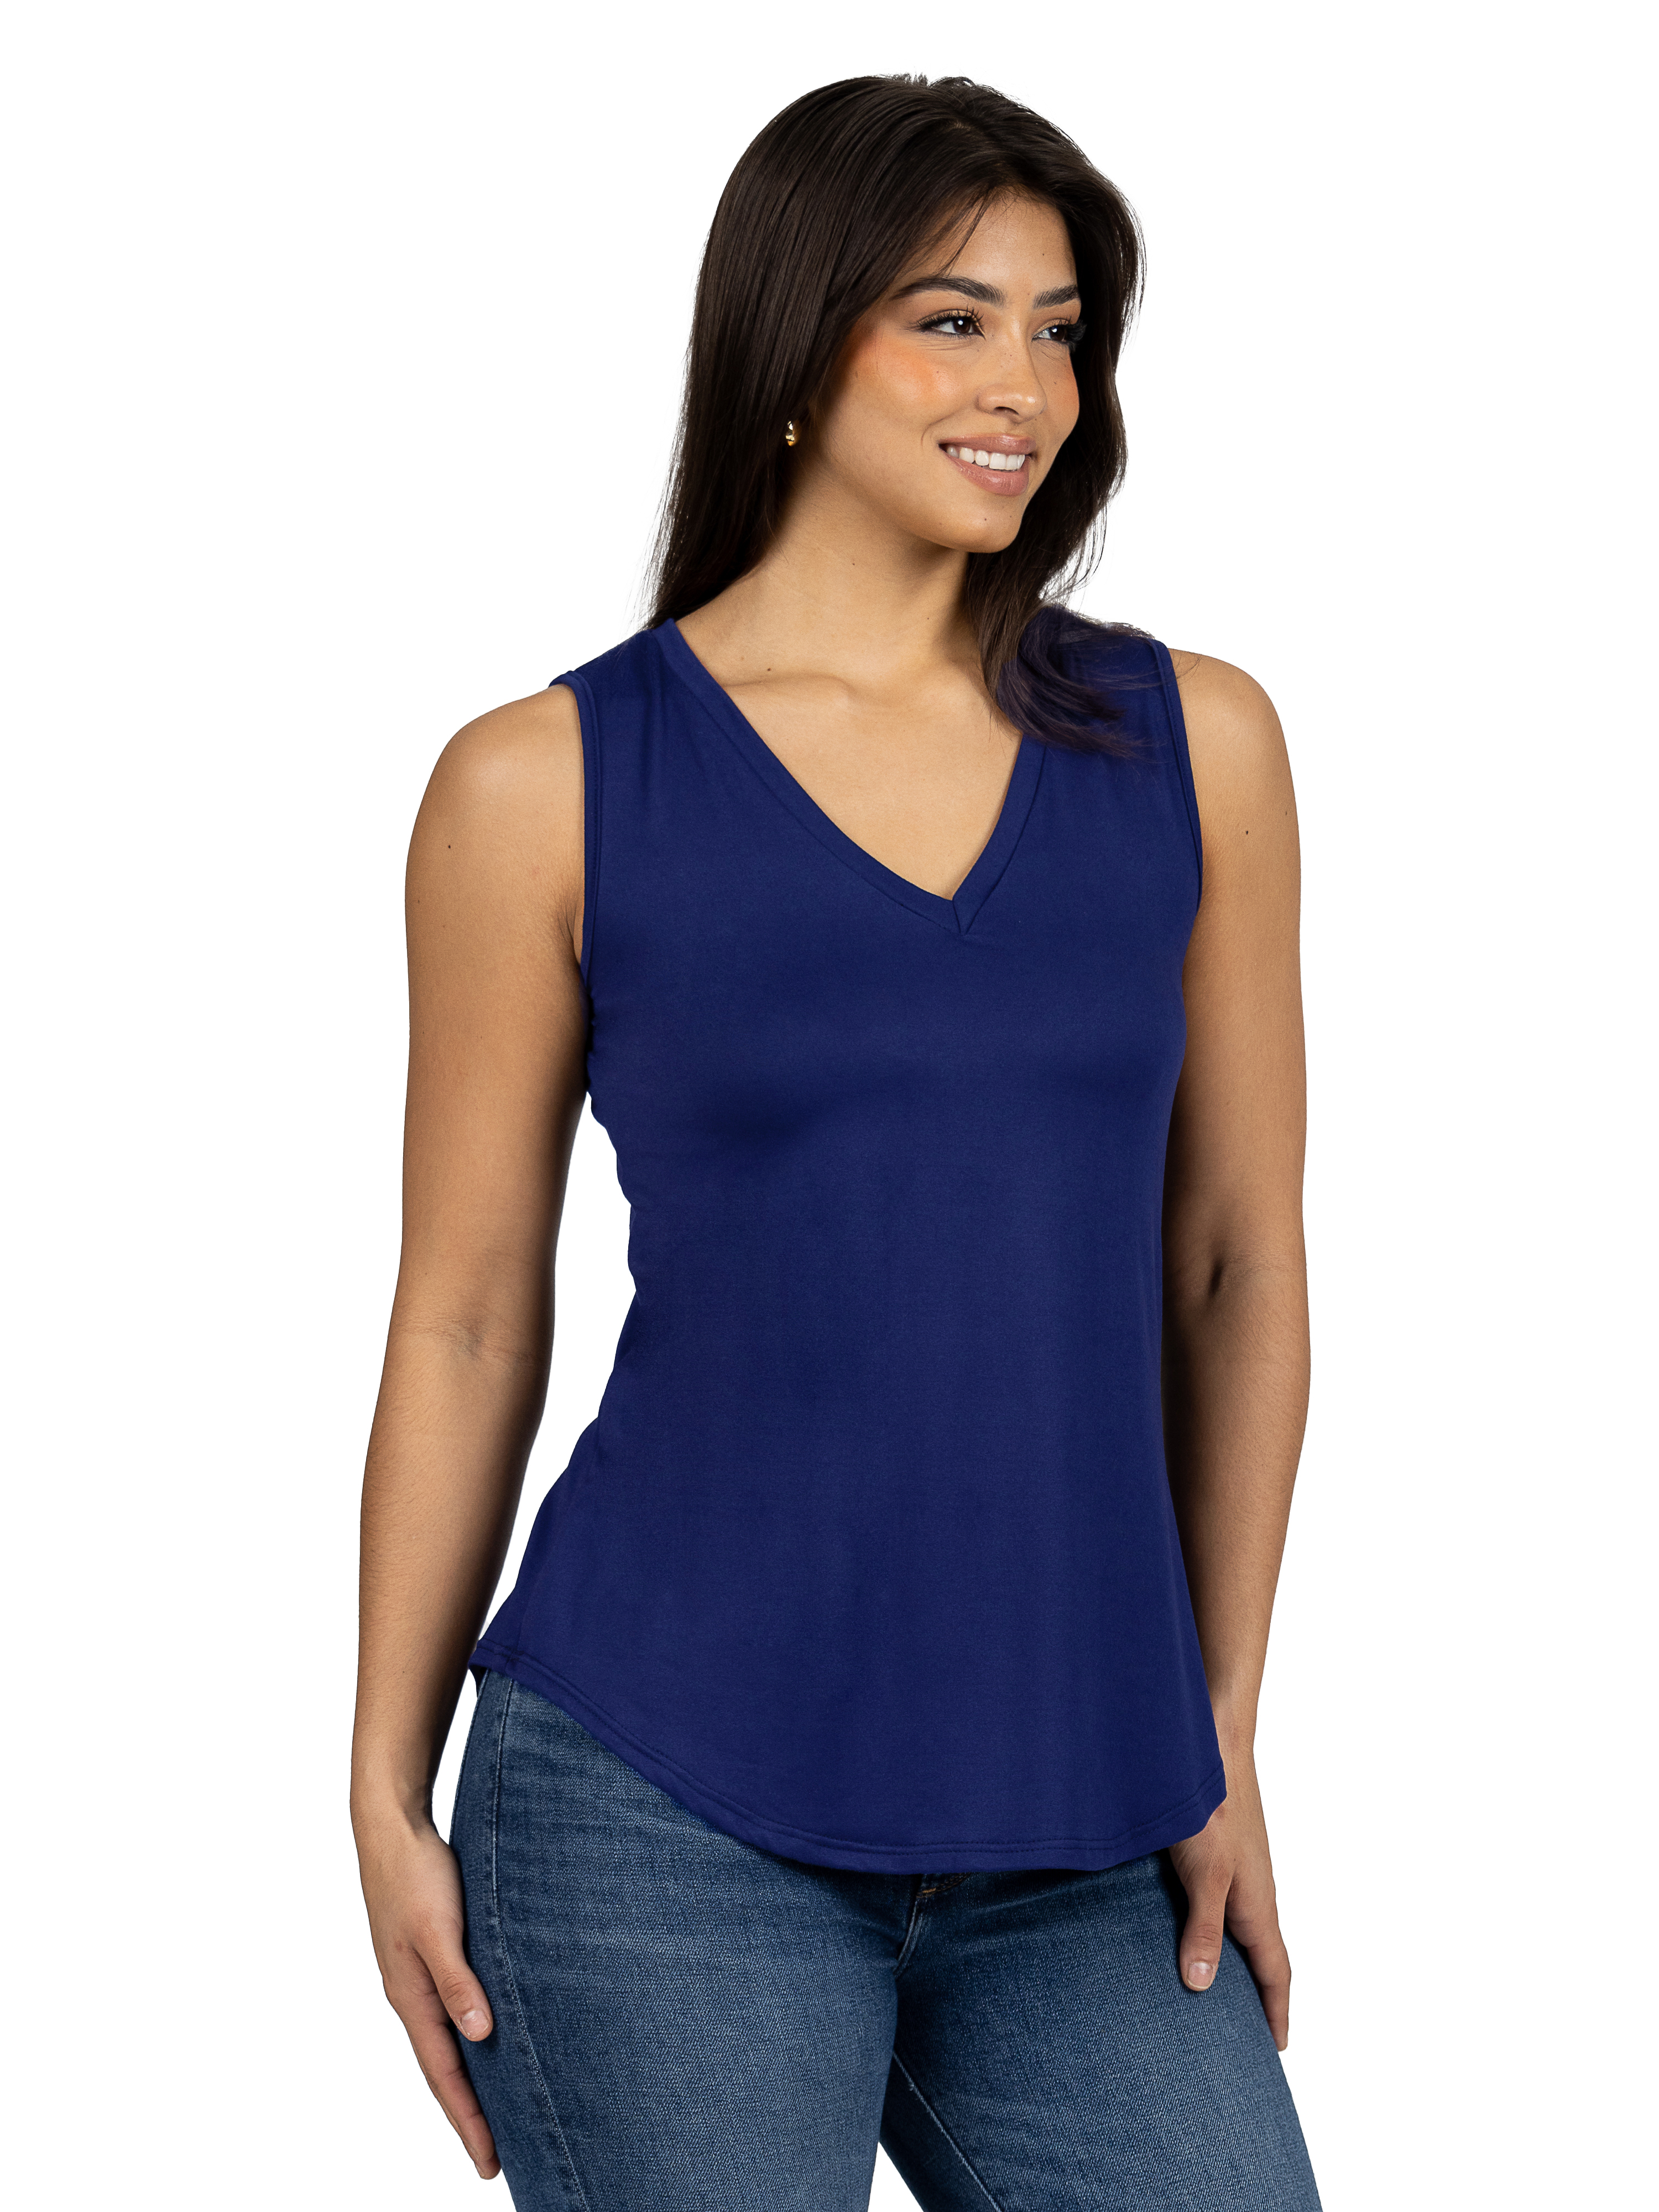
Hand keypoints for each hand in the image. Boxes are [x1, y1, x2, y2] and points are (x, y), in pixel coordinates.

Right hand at [356, 1809, 500, 2177]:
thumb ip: (458, 1980)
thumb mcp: (439, 1927)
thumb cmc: (415, 1874)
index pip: (445, 2075)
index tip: (490, 2163)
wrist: (393, 1828)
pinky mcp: (429, 1953)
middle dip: (468, 2113)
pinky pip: (450, 2010)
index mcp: (412, 1997)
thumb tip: (479, 2035)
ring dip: (469, 2079)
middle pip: (443, 2069)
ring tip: (495, 2110)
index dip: (468, 2119)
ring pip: (447, 2041)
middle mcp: (413, 1994)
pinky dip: (467, 2037)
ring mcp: (418, 1976)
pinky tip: (486, 2039)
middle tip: (495, 2156)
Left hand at [1166, 1738, 1291, 2049]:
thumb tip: (1201, 1986)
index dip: (1276, 2011)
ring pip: (1243, 1927)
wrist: (1210, 1741)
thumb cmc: (1208, 1805)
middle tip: (1245, 2033)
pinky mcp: (1221, 1849)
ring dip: (1236, 1960)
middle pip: (1263, 1955)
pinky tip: (1187, 1923)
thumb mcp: (1203, 1874)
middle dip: (1258, 1995)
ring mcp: (1239, 1868)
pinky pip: (1225, 1902)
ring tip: (1214, 1989)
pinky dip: (1216, 1927)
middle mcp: (1254, 1891)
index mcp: (1257, 1905)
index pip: (1276, 1972)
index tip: (1276, 2047)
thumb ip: (1201, 1928)